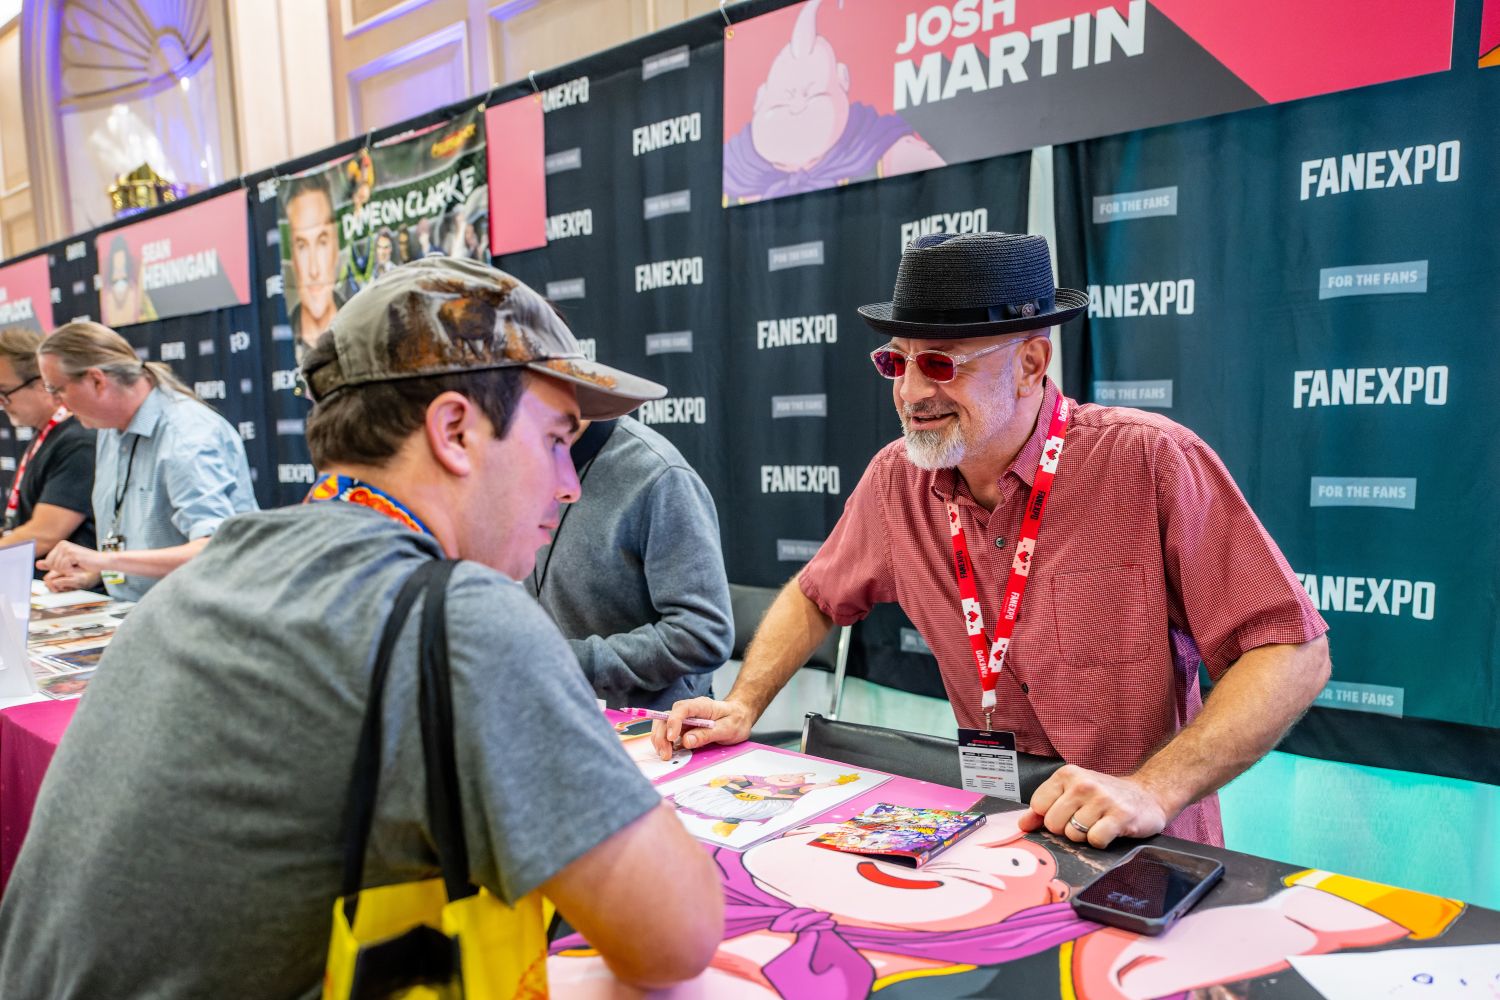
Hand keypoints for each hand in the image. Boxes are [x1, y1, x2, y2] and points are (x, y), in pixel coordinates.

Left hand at [39, 541, 104, 592]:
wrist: (102, 562)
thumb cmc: (87, 563)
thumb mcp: (66, 564)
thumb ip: (51, 563)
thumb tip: (37, 564)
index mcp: (60, 545)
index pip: (48, 561)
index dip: (59, 567)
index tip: (71, 564)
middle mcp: (62, 544)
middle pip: (52, 564)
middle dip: (63, 569)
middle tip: (75, 565)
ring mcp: (67, 548)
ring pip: (57, 567)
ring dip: (68, 570)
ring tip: (78, 565)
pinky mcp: (71, 554)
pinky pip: (64, 568)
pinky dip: (72, 570)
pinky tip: (80, 565)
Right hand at [649, 697, 753, 760]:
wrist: (740, 716)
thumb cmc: (735, 719)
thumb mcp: (727, 729)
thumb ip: (707, 734)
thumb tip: (686, 741)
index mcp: (701, 706)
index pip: (681, 709)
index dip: (673, 722)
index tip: (671, 738)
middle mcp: (689, 710)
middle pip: (666, 717)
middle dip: (661, 735)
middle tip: (666, 754)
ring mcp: (685, 719)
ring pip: (663, 725)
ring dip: (660, 740)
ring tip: (666, 755)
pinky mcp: (684, 728)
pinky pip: (668, 733)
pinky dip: (665, 743)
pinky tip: (669, 753)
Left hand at [1017, 764, 1170, 848]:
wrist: (1146, 795)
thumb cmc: (1103, 797)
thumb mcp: (1072, 794)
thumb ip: (1044, 808)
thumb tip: (1022, 824)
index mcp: (1066, 775)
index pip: (1039, 806)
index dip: (1050, 816)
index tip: (1065, 812)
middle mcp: (1083, 783)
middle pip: (1054, 824)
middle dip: (1067, 828)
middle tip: (1084, 819)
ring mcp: (1103, 799)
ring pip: (1074, 835)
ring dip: (1085, 836)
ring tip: (1098, 823)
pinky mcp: (1120, 816)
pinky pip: (1095, 841)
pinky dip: (1101, 842)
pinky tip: (1110, 830)